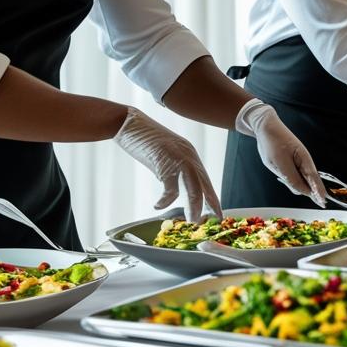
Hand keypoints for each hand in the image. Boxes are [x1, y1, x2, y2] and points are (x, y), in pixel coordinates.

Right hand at [113, 107, 221, 221]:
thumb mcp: (165, 156)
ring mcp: (179, 157)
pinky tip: (158, 205)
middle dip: (209, 206)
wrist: (129, 124)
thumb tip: (176, 188)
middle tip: (205, 223)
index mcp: (190, 155)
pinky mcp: (165, 160)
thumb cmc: (144, 140)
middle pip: (204, 186)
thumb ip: (173, 168)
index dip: (212, 199)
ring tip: (190, 220)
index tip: (217, 215)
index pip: (206, 181)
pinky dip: (166, 200)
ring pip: (194, 188)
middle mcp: (189, 156)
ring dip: (194, 207)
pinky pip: (170, 187)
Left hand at [235, 99, 323, 205]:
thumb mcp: (280, 164)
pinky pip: (294, 175)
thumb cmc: (273, 143)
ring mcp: (298, 162)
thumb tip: (303, 191)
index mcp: (305, 160)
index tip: (323, 202)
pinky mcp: (292, 162)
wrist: (266, 128)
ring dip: (294, 184)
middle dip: (310, 191)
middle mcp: (304, 161)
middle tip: (315, 201)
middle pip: (309, 182)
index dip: (319, 192)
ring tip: (281, 174)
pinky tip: (283, 175)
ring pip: (300, 180)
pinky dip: (290, 179)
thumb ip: (292, 178)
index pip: (314, 179)